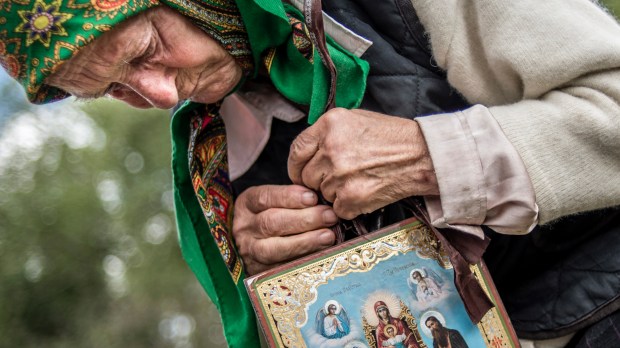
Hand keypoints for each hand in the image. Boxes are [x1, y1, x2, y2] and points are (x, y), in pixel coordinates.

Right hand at [232, 184, 337, 274]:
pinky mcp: (259, 272)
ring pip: (274, 249)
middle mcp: (244, 228)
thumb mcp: (276, 201)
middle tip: (329, 217)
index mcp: (247, 204)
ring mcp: (249, 252)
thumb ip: (295, 199)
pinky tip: (321, 253)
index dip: (289, 197)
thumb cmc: (273, 215)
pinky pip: (281, 269)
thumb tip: (323, 199)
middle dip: (304, 219)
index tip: (312, 197)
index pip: (265, 198)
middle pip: (271, 223)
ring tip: (328, 236)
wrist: (254, 244)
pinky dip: (303, 261)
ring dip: (305, 242)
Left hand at [288, 108, 438, 219]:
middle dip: (318, 180)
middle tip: (340, 176)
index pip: (296, 150)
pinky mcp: (351, 198)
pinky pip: (337, 209)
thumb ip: (326, 133)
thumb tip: (306, 152)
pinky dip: (348, 206)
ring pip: (322, 194)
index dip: (296, 165)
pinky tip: (365, 191)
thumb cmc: (391, 137)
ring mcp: (340, 175)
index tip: (301, 172)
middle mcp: (331, 149)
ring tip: (359, 180)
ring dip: (336, 193)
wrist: (421, 156)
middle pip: (306, 176)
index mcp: (329, 125)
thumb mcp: (355, 119)